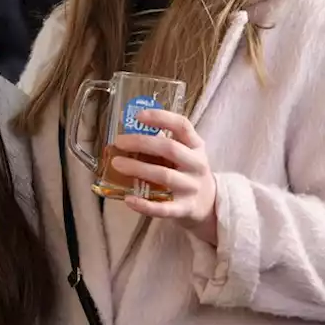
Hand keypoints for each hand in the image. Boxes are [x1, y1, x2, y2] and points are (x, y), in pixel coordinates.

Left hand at [110, 109, 219, 244]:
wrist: (208, 203)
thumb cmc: (186, 171)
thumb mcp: (183, 152)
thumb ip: (161, 140)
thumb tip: (128, 126)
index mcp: (196, 146)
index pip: (182, 125)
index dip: (161, 117)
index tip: (138, 116)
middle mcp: (197, 164)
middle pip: (170, 149)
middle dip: (141, 143)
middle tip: (119, 142)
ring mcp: (192, 187)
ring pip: (164, 175)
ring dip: (138, 168)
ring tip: (117, 164)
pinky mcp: (185, 209)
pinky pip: (164, 208)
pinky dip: (144, 204)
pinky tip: (128, 199)